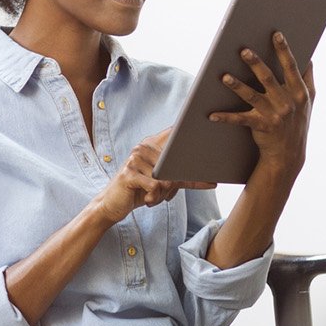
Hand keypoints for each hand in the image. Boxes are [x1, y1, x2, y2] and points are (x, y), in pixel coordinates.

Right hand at [94, 127, 216, 223]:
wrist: (112, 205)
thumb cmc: (138, 191)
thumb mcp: (164, 185)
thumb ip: (185, 180)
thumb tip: (213, 182)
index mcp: (150, 145)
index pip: (172, 133)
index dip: (185, 127)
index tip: (199, 121)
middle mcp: (142, 148)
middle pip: (174, 163)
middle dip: (174, 184)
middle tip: (166, 195)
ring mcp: (134, 159)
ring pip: (166, 178)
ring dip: (163, 194)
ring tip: (152, 197)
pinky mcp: (129, 173)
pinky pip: (155, 186)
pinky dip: (154, 197)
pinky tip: (147, 199)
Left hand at [211, 31, 314, 175]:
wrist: (289, 154)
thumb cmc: (298, 122)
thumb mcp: (308, 102)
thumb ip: (307, 80)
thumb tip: (308, 59)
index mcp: (299, 93)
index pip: (291, 67)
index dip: (284, 50)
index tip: (276, 35)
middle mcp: (288, 102)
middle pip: (268, 78)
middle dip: (256, 63)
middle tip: (243, 50)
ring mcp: (274, 115)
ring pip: (252, 96)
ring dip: (237, 85)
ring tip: (224, 76)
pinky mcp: (261, 127)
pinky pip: (240, 120)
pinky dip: (225, 117)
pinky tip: (211, 114)